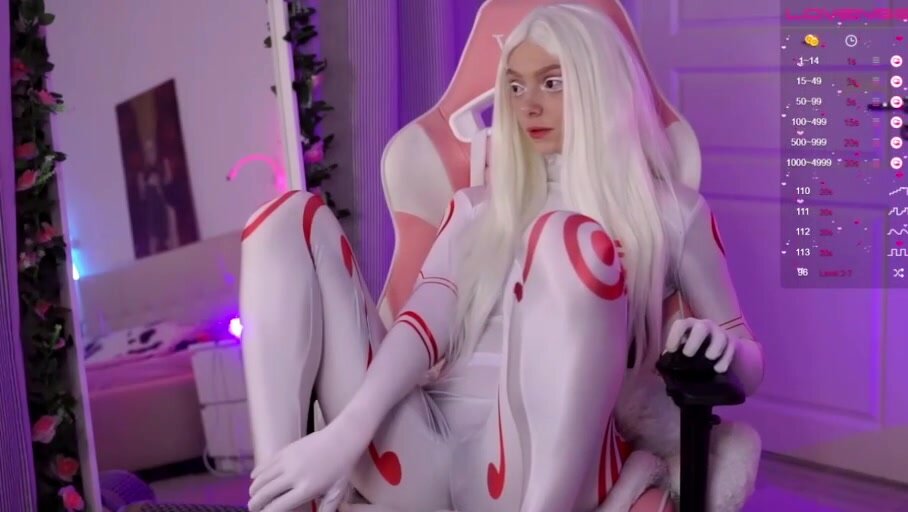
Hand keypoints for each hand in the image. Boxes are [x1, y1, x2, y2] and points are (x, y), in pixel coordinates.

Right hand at [248, 421, 367, 511]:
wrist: (343, 438)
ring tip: (253, 496)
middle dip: (255, 504)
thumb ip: (326, 509)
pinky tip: (255, 479)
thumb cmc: (342, 467)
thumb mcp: (336, 492)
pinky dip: (257, 474)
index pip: (277, 506)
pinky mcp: (285, 450)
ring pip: (261, 479)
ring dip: (254, 490)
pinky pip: (265, 464)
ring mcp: (287, 461)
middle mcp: (294, 475)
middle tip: (253, 508)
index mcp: (306, 489)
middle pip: (264, 494)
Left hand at [664, 318, 736, 372]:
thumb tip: (663, 367)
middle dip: (695, 341)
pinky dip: (725, 359)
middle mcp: (704, 326)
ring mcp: (720, 333)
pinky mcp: (732, 342)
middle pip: (701, 327)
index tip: (671, 350)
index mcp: (688, 326)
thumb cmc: (692, 349)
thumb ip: (673, 355)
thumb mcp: (681, 348)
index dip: (674, 336)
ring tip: (709, 360)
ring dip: (714, 349)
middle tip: (688, 355)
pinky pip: (731, 349)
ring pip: (720, 337)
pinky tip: (719, 369)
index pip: (680, 325)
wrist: (716, 349)